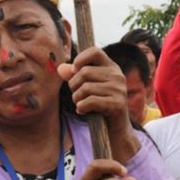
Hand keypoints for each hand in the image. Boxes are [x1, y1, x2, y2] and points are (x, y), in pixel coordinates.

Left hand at [57, 47, 140, 162]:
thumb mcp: (87, 88)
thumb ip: (74, 76)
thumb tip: (61, 68)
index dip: (80, 58)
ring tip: (80, 104)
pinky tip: (83, 111)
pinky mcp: (117, 104)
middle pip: (85, 72)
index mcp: (112, 67)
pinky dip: (81, 107)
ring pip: (85, 88)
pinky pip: (90, 101)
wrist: (115, 128)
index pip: (95, 52)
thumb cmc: (99, 105)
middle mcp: (117, 76)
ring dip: (77, 98)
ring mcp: (119, 90)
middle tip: (76, 95)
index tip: (74, 70)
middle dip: (74, 85)